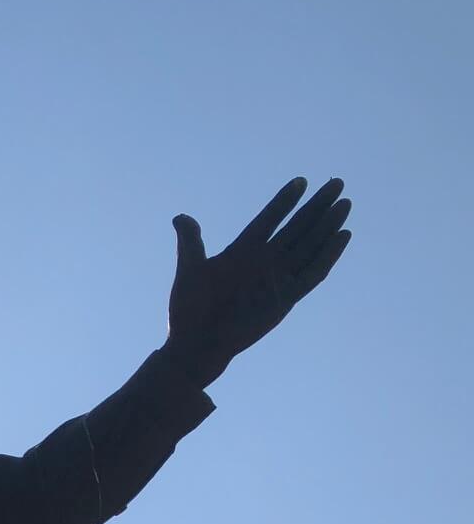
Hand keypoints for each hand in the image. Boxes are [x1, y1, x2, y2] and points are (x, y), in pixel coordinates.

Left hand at [163, 176, 351, 386]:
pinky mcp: (286, 297)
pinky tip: (342, 236)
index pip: (269, 218)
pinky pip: (313, 274)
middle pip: (297, 227)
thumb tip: (181, 217)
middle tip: (336, 183)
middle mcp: (263, 261)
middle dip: (316, 205)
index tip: (300, 181)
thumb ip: (191, 242)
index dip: (284, 201)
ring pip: (309, 246)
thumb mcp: (189, 270)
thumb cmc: (189, 309)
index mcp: (242, 251)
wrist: (196, 342)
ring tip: (343, 203)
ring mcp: (277, 278)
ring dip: (327, 226)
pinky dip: (328, 256)